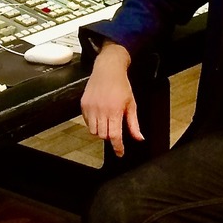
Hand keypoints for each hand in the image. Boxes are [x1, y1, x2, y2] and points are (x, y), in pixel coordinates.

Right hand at [81, 42, 141, 157]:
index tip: (120, 153)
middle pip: (103, 135)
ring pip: (93, 131)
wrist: (107, 69)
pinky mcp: (83, 105)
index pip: (115, 136)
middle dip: (109, 136)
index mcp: (114, 111)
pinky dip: (93, 123)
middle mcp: (101, 110)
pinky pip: (86, 122)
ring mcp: (90, 108)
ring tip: (106, 121)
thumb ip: (134, 124)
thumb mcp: (131, 104)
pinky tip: (99, 115)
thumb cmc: (121, 85)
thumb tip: (139, 138)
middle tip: (114, 129)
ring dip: (100, 131)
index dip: (117, 147)